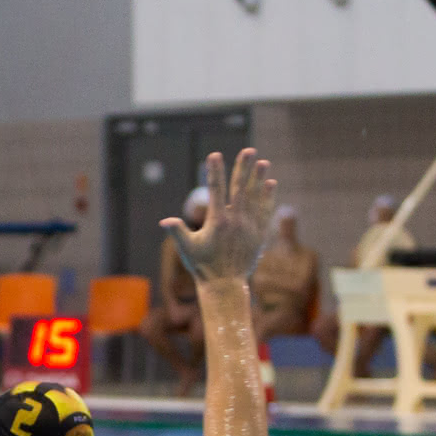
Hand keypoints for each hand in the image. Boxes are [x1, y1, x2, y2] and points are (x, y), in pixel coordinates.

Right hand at [162, 149, 275, 282]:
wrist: (226, 285)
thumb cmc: (203, 266)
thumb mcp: (187, 249)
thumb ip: (178, 232)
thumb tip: (165, 221)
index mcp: (217, 221)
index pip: (216, 190)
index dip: (215, 171)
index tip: (215, 155)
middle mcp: (236, 221)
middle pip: (240, 188)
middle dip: (243, 168)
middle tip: (249, 150)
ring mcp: (250, 227)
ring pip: (255, 197)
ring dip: (259, 179)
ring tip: (263, 162)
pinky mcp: (259, 234)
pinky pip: (265, 211)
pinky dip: (268, 197)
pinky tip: (270, 184)